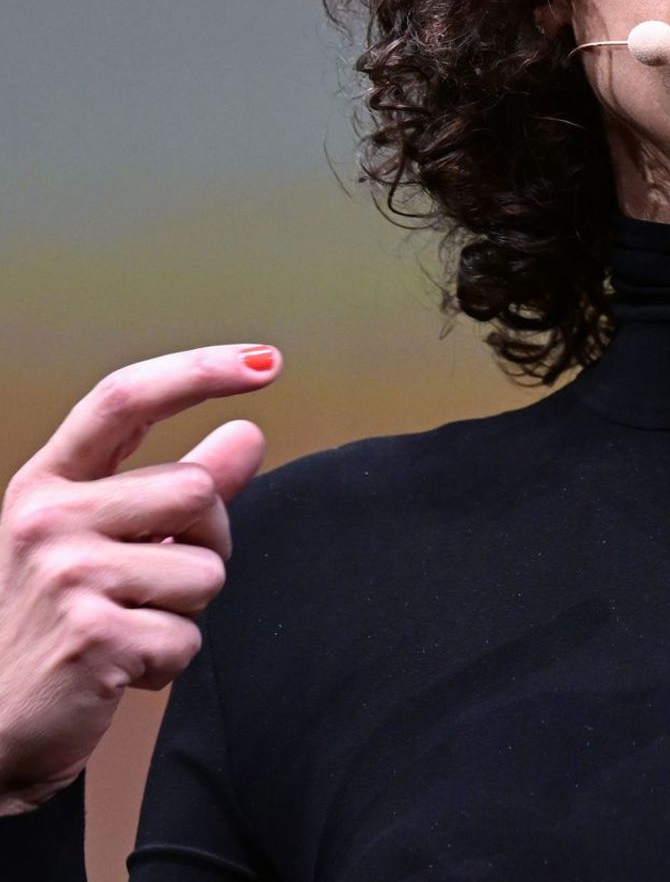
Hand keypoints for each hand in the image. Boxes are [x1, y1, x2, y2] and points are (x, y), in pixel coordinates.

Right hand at [0, 345, 280, 813]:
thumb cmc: (55, 622)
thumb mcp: (104, 538)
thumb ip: (177, 486)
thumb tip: (249, 433)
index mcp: (48, 483)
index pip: (125, 398)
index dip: (198, 370)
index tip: (264, 360)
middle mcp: (47, 519)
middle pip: (196, 491)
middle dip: (207, 539)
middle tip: (155, 579)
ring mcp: (64, 576)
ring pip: (206, 569)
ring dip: (186, 607)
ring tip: (128, 624)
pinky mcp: (90, 637)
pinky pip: (187, 636)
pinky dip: (168, 660)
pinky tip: (119, 668)